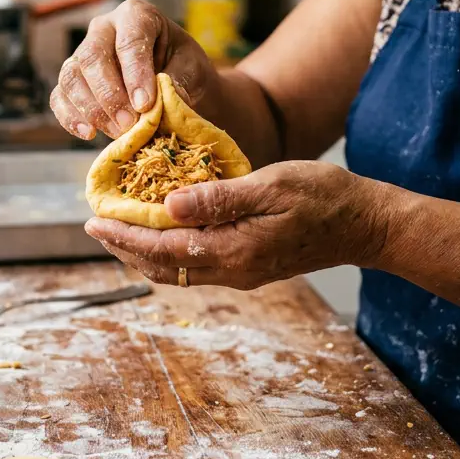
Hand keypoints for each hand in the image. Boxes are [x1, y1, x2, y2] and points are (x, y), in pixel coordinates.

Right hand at [50, 0, 215, 139]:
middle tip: (128, 123)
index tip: (145, 104)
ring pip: (71, 77)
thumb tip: (165, 102)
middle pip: (92, 56)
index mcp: (135, 15)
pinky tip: (89, 134)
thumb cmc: (182, 67)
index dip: (135, 73)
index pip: (129, 40)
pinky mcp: (71, 81)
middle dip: (109, 94)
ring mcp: (82, 53)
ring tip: (117, 132)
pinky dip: (70, 118)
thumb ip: (177, 81)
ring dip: (91, 109)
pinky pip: (60, 97)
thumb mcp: (191, 69)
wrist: (174, 80)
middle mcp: (103, 29)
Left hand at [85, 161, 390, 289]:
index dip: (124, 236)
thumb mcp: (271, 185)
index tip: (94, 221)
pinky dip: (170, 251)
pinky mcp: (249, 266)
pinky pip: (197, 265)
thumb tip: (169, 205)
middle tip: (96, 225)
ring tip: (119, 229)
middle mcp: (233, 270)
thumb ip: (220, 198)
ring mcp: (242, 272)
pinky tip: (163, 230)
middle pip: (164, 267)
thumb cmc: (323, 195)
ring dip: (144, 252)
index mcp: (235, 251)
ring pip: (178, 270)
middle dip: (125, 248)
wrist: (365, 224)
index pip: (164, 248)